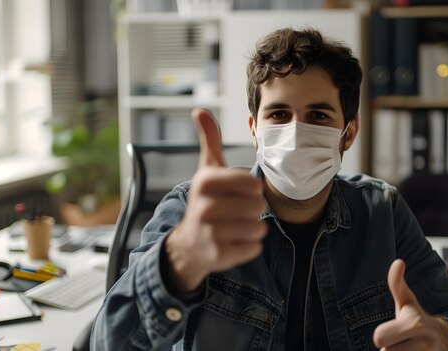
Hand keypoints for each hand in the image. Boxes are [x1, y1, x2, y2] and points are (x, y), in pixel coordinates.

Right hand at [165, 108, 267, 292]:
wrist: (188, 244)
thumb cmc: (205, 201)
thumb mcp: (206, 170)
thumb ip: (209, 140)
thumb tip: (200, 109)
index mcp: (205, 182)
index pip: (253, 182)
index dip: (251, 189)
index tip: (236, 193)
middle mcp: (204, 207)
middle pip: (259, 205)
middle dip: (253, 210)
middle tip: (235, 212)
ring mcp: (210, 233)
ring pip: (259, 227)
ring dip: (252, 228)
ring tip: (234, 227)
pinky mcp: (219, 255)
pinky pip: (255, 247)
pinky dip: (250, 246)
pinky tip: (232, 242)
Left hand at [373, 259, 447, 350]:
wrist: (445, 340)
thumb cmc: (418, 319)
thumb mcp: (407, 302)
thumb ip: (397, 284)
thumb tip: (398, 262)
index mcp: (415, 324)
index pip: (379, 337)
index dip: (381, 335)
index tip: (390, 332)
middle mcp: (424, 343)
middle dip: (389, 348)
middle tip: (398, 341)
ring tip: (405, 348)